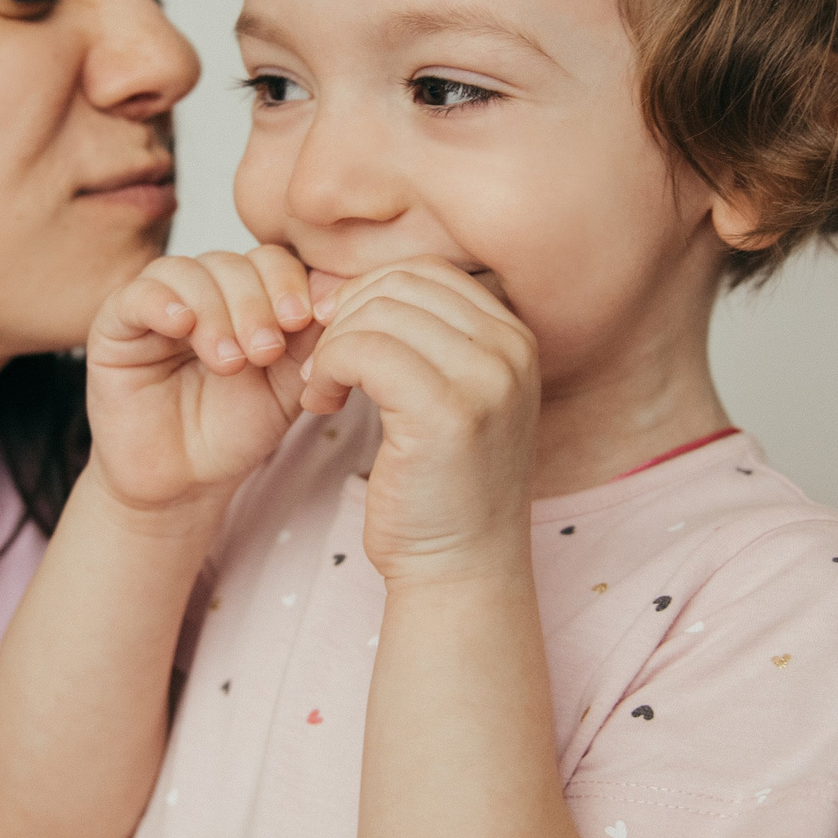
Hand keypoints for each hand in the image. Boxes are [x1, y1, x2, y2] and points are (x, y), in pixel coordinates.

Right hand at [84, 246, 318, 512]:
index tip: (303, 320)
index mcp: (246, 296)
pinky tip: (182, 326)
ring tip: (229, 362)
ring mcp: (158, 304)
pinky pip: (135, 295)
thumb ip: (310, 340)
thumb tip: (339, 292)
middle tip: (266, 351)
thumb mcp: (287, 385)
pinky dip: (161, 302)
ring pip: (187, 273)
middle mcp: (203, 291)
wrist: (184, 482)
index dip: (288, 283)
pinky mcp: (115, 326)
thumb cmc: (233, 433)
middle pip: (231, 263)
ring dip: (215, 312)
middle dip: (255, 303)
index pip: (269, 261)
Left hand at [298, 258, 539, 584]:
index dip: (367, 295)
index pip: (426, 272)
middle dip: (344, 317)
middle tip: (324, 368)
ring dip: (330, 347)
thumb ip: (417, 337)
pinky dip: (327, 369)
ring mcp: (485, 378)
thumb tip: (341, 284)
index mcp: (515, 338)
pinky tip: (322, 403)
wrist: (460, 565)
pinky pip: (362, 350)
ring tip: (322, 390)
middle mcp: (511, 349)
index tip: (340, 340)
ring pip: (375, 313)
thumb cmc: (440, 486)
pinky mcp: (446, 411)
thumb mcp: (445, 395)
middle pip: (399, 284)